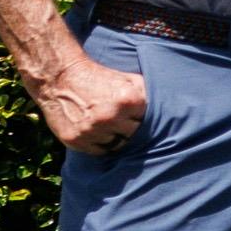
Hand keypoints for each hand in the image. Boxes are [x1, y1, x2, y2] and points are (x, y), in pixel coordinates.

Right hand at [35, 46, 150, 155]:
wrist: (61, 78)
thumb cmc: (99, 78)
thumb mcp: (129, 80)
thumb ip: (147, 94)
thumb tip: (170, 109)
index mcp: (129, 100)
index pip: (147, 121)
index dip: (141, 119)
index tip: (135, 117)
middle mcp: (111, 117)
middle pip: (133, 135)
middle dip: (129, 129)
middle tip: (123, 124)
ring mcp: (93, 130)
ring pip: (117, 145)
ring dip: (115, 138)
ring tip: (110, 128)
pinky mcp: (76, 140)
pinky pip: (99, 151)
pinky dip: (100, 145)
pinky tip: (98, 133)